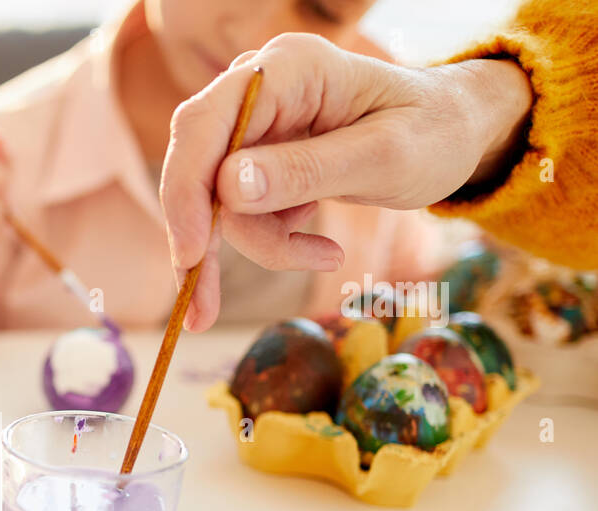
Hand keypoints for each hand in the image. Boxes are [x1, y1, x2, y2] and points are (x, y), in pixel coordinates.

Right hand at [161, 33, 531, 330]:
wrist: (454, 134)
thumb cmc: (433, 133)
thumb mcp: (384, 158)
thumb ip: (307, 171)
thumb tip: (228, 188)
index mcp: (287, 69)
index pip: (204, 126)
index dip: (186, 191)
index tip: (190, 255)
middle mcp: (256, 90)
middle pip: (197, 169)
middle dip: (203, 242)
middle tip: (202, 313)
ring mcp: (254, 125)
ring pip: (218, 203)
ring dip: (263, 244)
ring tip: (325, 256)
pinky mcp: (257, 158)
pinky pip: (240, 213)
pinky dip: (272, 241)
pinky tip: (320, 245)